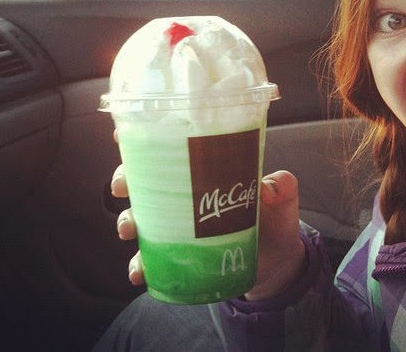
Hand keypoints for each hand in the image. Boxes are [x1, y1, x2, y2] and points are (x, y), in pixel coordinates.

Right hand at [112, 132, 305, 297]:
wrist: (274, 263)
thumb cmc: (274, 222)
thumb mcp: (282, 202)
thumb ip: (283, 189)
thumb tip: (272, 186)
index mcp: (207, 172)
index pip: (174, 148)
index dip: (146, 137)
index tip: (124, 134)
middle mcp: (186, 195)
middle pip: (147, 180)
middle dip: (126, 179)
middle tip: (123, 186)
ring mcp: (180, 226)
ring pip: (142, 217)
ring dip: (128, 221)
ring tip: (130, 230)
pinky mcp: (179, 255)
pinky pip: (152, 258)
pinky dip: (141, 264)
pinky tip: (140, 272)